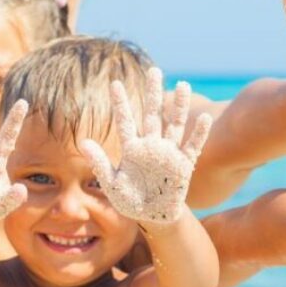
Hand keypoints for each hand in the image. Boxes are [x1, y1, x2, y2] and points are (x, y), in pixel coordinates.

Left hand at [81, 68, 212, 225]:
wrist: (153, 216)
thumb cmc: (130, 200)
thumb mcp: (112, 183)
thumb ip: (99, 163)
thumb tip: (82, 142)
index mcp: (132, 149)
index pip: (125, 121)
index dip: (120, 102)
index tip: (115, 83)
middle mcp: (151, 146)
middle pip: (153, 114)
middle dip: (153, 93)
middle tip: (155, 70)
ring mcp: (168, 153)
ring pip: (174, 125)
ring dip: (180, 107)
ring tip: (184, 85)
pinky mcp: (183, 165)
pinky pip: (192, 147)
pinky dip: (198, 134)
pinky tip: (203, 119)